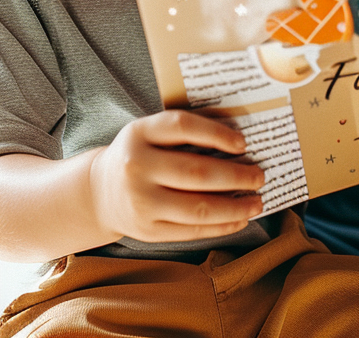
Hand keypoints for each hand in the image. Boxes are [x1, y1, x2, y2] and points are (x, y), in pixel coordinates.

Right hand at [90, 109, 263, 243]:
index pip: (182, 127)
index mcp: (139, 133)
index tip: (243, 143)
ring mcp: (140, 202)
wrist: (99, 191)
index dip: (216, 133)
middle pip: (196, 172)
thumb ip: (185, 130)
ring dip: (235, 206)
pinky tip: (239, 218)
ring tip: (257, 201)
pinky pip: (192, 231)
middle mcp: (136, 167)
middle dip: (236, 176)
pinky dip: (221, 226)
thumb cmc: (139, 154)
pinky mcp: (147, 231)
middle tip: (259, 176)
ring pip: (197, 208)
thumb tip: (237, 132)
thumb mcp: (150, 132)